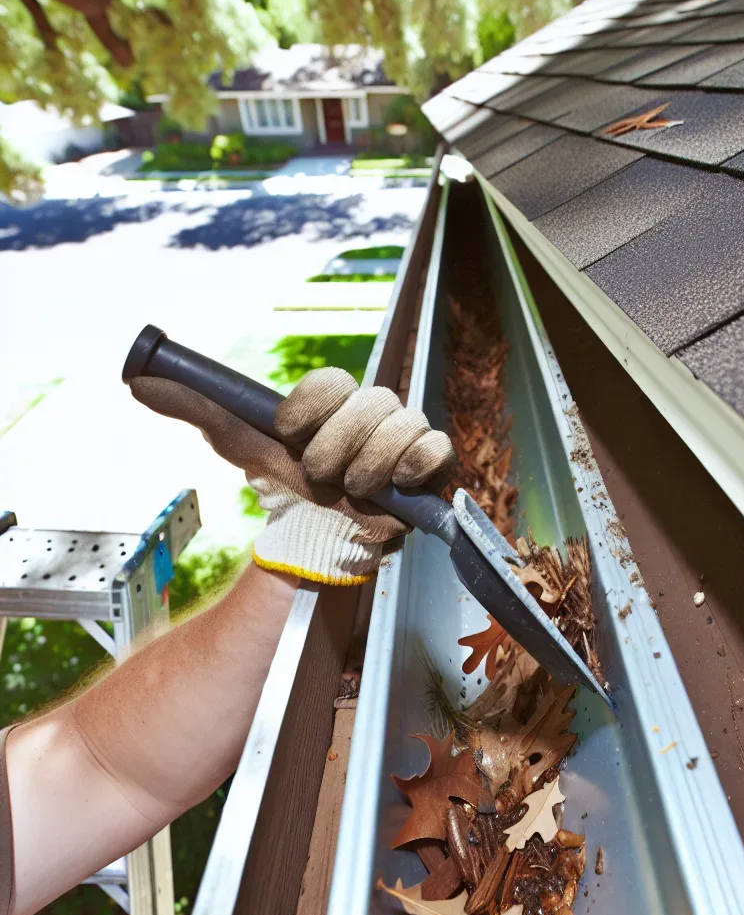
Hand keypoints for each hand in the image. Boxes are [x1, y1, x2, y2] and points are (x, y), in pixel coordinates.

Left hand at [128, 369, 454, 583]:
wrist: (315, 534)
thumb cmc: (283, 483)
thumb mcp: (238, 440)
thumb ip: (198, 408)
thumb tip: (136, 380)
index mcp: (334, 398)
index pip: (332, 380)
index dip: (309, 411)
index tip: (289, 438)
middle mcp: (373, 409)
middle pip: (368, 403)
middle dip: (335, 447)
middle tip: (321, 475)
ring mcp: (404, 435)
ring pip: (400, 425)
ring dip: (369, 464)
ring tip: (355, 489)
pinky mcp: (430, 465)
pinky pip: (436, 448)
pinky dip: (416, 466)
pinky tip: (397, 485)